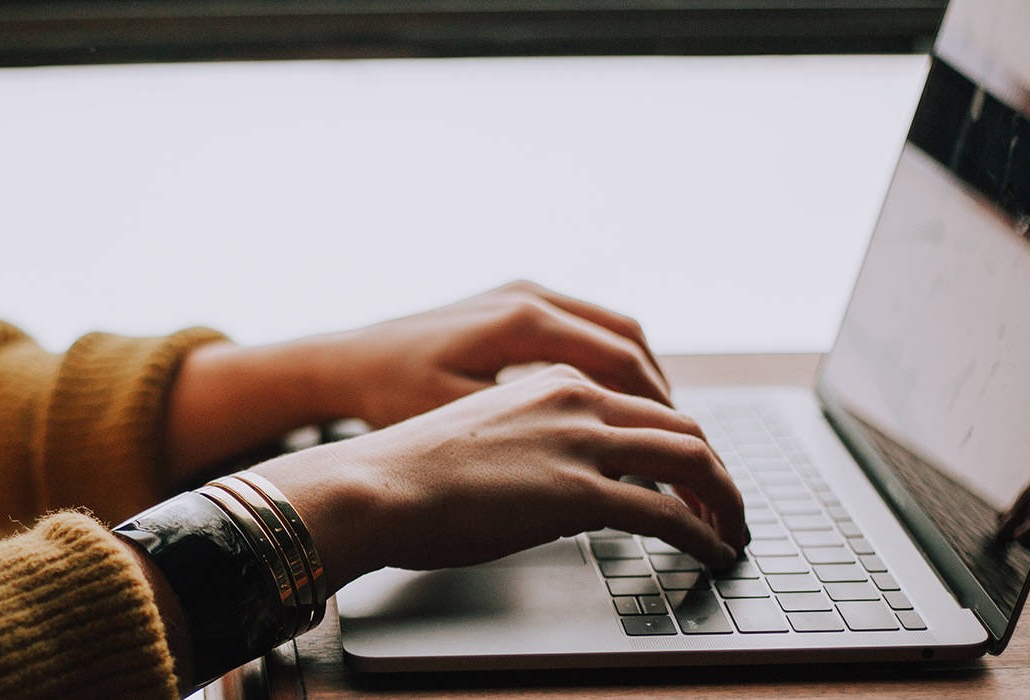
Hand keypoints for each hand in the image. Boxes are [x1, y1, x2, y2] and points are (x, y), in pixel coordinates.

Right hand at [253, 364, 746, 592]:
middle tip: (727, 506)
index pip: (643, 403)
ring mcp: (581, 442)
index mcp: (552, 381)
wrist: (374, 485)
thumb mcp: (483, 436)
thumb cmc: (408, 472)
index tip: (690, 473)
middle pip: (681, 425)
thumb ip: (532, 443)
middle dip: (716, 470)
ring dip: (724, 499)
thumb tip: (555, 485)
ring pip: (692, 459)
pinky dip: (704, 533)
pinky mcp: (579, 492)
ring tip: (732, 532)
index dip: (679, 440)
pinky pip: (669, 512)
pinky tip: (712, 552)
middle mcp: (576, 398)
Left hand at [311, 280, 670, 428]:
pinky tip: (612, 401)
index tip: (679, 447)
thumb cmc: (392, 394)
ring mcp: (521, 293)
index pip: (620, 361)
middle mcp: (529, 295)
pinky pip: (583, 325)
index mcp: (523, 321)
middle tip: (682, 440)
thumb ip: (532, 432)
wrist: (346, 362)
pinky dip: (609, 360)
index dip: (658, 409)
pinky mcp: (512, 302)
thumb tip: (598, 462)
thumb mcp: (462, 420)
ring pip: (610, 328)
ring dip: (639, 374)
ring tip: (657, 424)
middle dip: (660, 392)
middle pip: (627, 339)